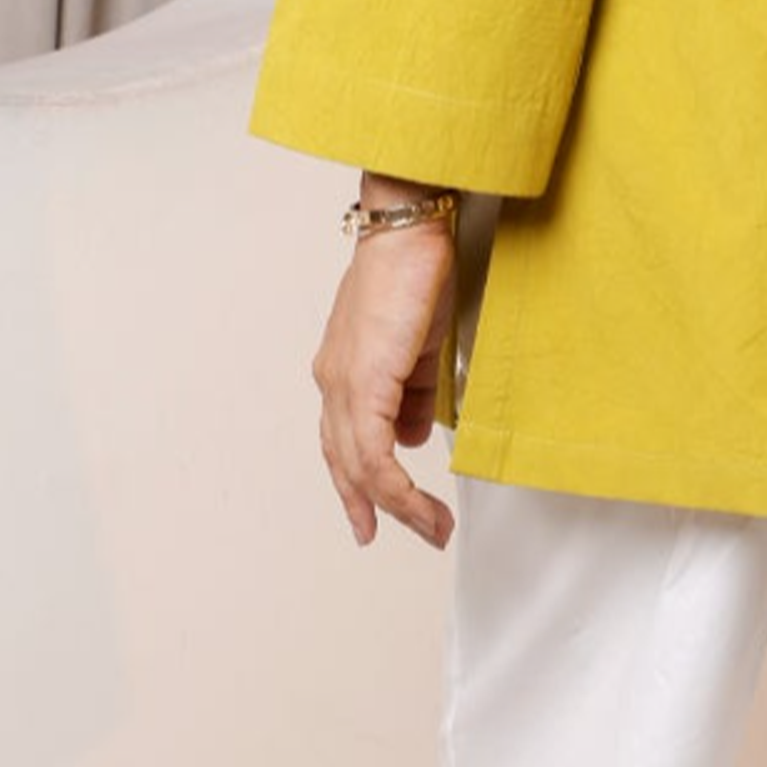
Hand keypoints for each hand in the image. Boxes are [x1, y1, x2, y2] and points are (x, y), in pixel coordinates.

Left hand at [313, 207, 457, 549]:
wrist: (408, 231)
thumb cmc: (417, 270)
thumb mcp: (419, 344)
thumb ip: (413, 391)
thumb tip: (414, 433)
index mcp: (342, 370)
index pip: (343, 440)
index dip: (358, 482)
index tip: (377, 514)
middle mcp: (333, 381)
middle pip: (345, 462)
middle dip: (373, 507)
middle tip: (403, 535)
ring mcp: (343, 384)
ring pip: (360, 467)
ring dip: (398, 506)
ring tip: (433, 527)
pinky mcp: (362, 384)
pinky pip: (375, 455)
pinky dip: (398, 488)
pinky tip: (419, 505)